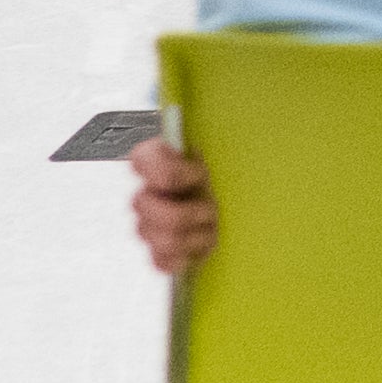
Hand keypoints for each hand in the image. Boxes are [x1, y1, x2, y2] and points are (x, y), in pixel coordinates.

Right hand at [125, 133, 219, 277]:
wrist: (240, 214)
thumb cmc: (228, 181)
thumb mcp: (223, 156)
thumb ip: (203, 144)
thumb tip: (190, 121)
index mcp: (161, 163)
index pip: (141, 159)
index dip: (167, 170)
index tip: (198, 173)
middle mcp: (149, 193)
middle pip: (142, 206)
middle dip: (184, 211)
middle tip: (210, 209)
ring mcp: (150, 224)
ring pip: (156, 237)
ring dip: (194, 235)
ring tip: (211, 228)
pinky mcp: (160, 253)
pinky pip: (160, 261)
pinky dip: (184, 257)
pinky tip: (198, 247)